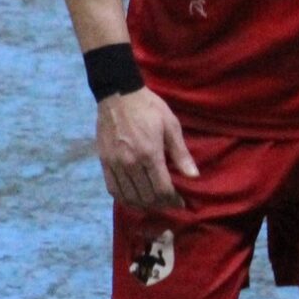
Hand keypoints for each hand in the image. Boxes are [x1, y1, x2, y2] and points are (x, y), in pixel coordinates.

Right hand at [95, 87, 196, 209]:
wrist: (118, 94)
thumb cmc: (149, 108)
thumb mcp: (171, 126)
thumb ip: (181, 153)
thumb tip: (194, 176)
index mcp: (149, 154)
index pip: (161, 189)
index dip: (173, 200)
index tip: (180, 203)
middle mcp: (130, 163)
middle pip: (146, 197)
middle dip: (160, 204)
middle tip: (169, 203)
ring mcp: (114, 164)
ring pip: (128, 197)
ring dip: (143, 205)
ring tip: (153, 202)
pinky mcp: (104, 162)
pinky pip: (112, 189)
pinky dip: (124, 198)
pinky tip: (134, 197)